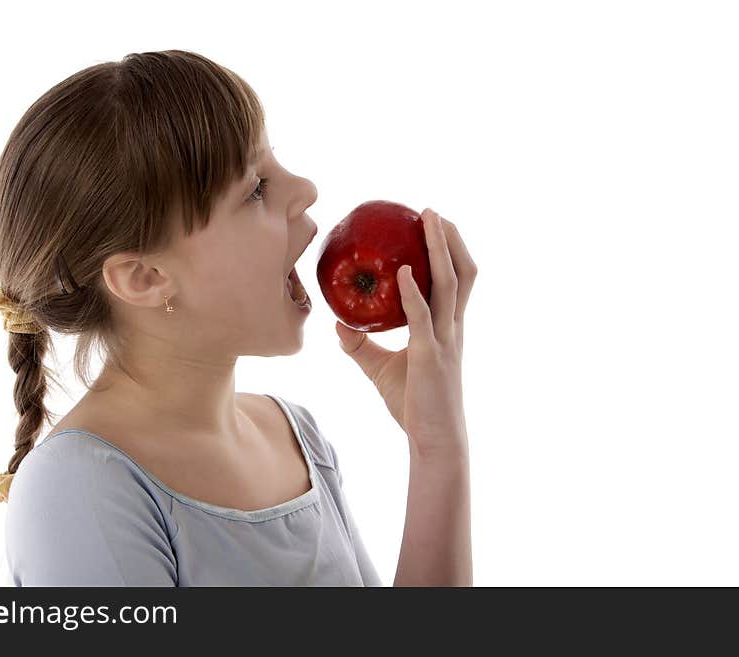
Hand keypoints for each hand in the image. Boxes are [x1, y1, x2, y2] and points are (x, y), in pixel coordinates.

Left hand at [335, 208, 476, 457]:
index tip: (433, 225)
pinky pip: (424, 318)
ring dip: (438, 250)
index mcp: (447, 328)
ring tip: (427, 222)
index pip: (455, 280)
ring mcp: (446, 340)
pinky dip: (414, 293)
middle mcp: (452, 328)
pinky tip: (403, 272)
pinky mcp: (432, 356)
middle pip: (462, 272)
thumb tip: (338, 325)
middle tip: (431, 212)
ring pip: (450, 285)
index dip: (449, 251)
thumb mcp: (381, 369)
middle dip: (450, 239)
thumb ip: (361, 346)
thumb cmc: (414, 404)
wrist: (433, 439)